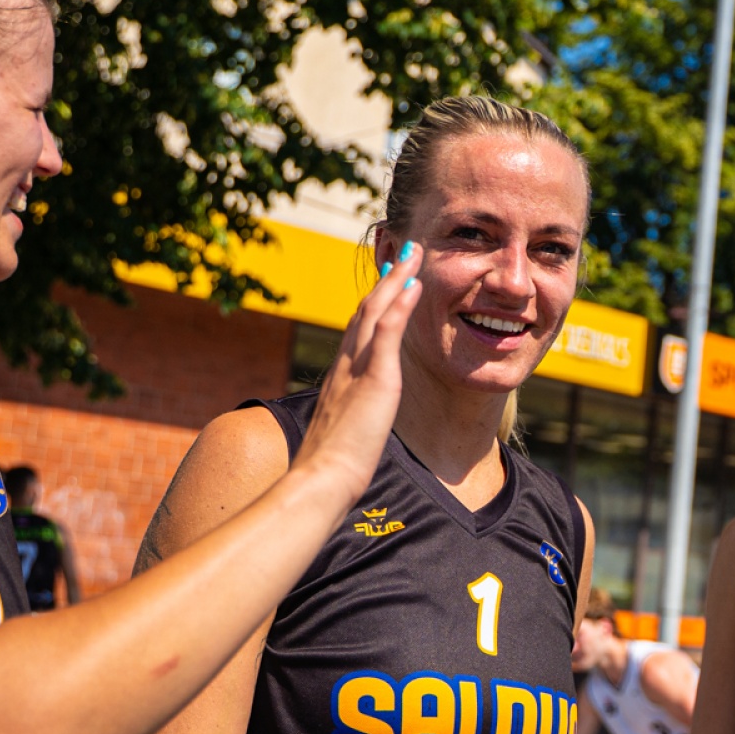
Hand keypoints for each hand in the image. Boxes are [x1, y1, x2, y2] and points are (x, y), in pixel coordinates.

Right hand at [290, 242, 422, 496]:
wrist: (322, 479)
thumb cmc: (330, 469)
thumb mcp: (342, 438)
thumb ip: (349, 423)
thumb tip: (351, 433)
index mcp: (340, 380)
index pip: (358, 333)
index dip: (373, 306)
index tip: (387, 284)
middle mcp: (344, 367)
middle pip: (365, 312)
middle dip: (385, 281)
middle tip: (402, 254)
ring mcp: (357, 369)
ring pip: (375, 312)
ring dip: (395, 279)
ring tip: (412, 254)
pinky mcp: (373, 378)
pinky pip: (386, 332)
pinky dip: (399, 305)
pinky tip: (412, 283)